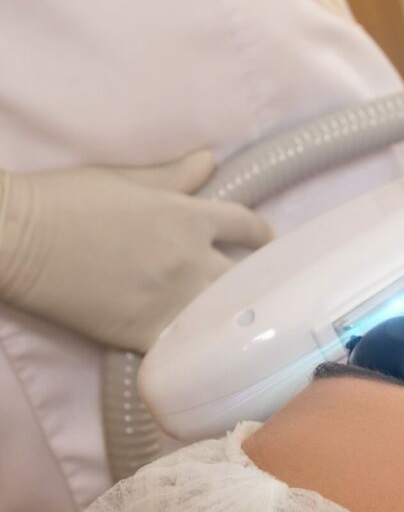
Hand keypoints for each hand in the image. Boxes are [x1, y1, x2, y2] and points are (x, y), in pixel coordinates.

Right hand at [0, 151, 272, 350]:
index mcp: (189, 218)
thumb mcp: (126, 179)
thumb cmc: (66, 200)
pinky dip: (200, 346)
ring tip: (248, 323)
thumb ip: (174, 176)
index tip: (269, 244)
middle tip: (268, 291)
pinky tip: (211, 351)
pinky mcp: (146, 331)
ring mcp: (172, 298)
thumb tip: (210, 160)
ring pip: (225, 312)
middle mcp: (190, 259)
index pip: (245, 225)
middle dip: (260, 281)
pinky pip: (188, 345)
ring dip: (237, 315)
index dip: (262, 235)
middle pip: (247, 276)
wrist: (17, 239)